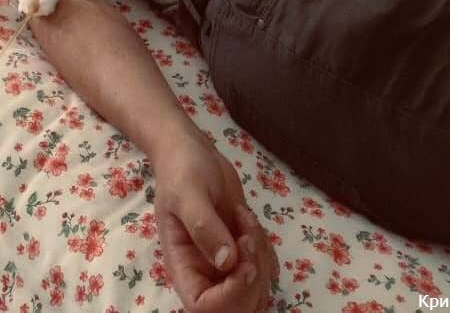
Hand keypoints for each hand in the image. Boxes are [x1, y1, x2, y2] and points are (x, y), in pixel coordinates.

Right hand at [152, 130, 278, 312]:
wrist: (193, 153)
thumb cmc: (182, 170)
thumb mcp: (188, 193)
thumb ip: (204, 226)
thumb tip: (227, 262)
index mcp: (183, 266)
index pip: (203, 308)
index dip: (229, 297)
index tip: (243, 264)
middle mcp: (203, 273)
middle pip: (236, 308)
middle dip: (252, 278)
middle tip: (247, 236)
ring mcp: (224, 266)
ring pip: (256, 292)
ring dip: (261, 259)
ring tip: (245, 220)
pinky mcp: (242, 254)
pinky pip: (266, 271)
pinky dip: (267, 250)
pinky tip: (248, 221)